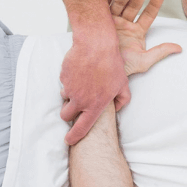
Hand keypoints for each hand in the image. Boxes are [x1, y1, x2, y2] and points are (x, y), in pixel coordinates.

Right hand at [60, 20, 130, 145]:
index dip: (74, 137)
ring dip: (70, 94)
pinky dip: (70, 79)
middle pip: (66, 115)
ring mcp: (69, 89)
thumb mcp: (123, 85)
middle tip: (76, 105)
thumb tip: (117, 108)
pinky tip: (81, 70)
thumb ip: (122, 100)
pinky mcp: (63, 77)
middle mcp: (80, 100)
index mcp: (94, 106)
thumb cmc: (112, 65)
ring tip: (83, 82)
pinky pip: (64, 82)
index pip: (81, 128)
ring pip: (64, 97)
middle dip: (68, 113)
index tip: (69, 141)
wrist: (96, 45)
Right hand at [108, 0, 181, 75]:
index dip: (154, 4)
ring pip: (119, 4)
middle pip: (133, 6)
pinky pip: (104, 6)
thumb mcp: (144, 61)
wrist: (102, 72)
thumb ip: (160, 52)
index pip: (148, 15)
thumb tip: (180, 48)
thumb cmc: (123, 68)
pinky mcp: (99, 21)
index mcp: (137, 31)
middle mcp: (125, 24)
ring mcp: (112, 21)